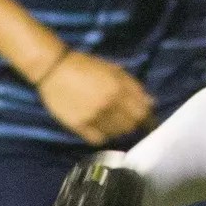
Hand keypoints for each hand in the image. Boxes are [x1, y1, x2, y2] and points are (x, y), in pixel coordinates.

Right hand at [38, 52, 154, 145]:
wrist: (54, 68)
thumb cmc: (87, 66)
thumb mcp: (115, 70)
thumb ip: (134, 87)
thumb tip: (151, 103)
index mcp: (119, 89)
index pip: (143, 113)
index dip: (148, 118)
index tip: (148, 121)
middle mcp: (108, 105)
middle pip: (130, 126)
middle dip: (133, 124)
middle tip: (128, 120)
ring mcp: (92, 116)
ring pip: (115, 134)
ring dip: (118, 130)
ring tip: (113, 123)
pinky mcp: (77, 125)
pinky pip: (97, 140)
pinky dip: (102, 136)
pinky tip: (100, 128)